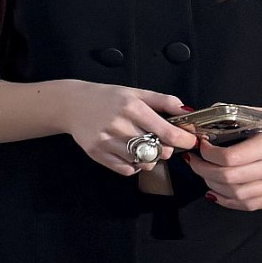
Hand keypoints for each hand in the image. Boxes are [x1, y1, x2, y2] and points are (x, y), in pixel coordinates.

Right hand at [61, 81, 197, 175]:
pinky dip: (134, 165)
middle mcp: (120, 125)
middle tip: (160, 140)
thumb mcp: (135, 92)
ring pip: (145, 163)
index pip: (169, 133)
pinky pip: (128, 170)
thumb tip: (188, 112)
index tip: (189, 140)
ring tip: (142, 145)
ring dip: (150, 157)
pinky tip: (129, 152)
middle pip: (160, 151)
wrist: (72, 104)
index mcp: (132, 108)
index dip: (185, 140)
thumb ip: (163, 101)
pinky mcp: (98, 154)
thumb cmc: (107, 97)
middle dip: (166, 148)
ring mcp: (107, 141)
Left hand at [184, 109, 261, 210]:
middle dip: (203, 170)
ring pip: (237, 195)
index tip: (199, 146)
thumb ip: (230, 116)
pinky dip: (227, 200)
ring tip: (203, 173)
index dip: (208, 154)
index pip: (230, 157)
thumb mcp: (258, 114)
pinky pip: (249, 205)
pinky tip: (215, 191)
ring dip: (212, 185)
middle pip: (230, 178)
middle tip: (193, 161)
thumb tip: (199, 121)